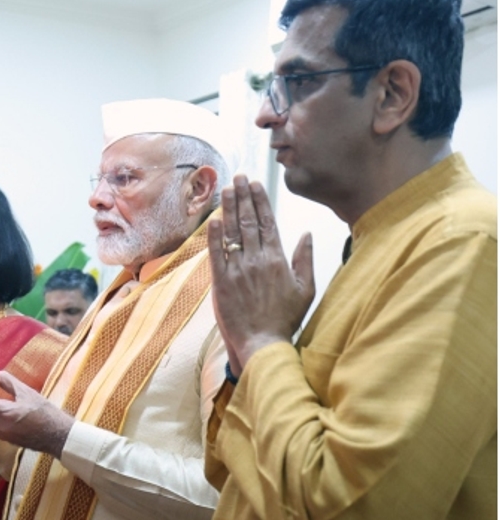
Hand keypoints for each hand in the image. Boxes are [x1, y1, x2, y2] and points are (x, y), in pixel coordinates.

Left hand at [208, 175, 315, 375]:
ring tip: (226, 189)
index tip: (255, 184)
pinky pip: (216, 254)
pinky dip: (215, 235)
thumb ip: (305, 259)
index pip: (269, 222)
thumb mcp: (306, 289)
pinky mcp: (221, 282)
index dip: (260, 201)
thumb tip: (306, 234)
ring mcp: (238, 270)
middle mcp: (258, 261)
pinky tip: (213, 218)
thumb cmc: (285, 318)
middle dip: (243, 197)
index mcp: (279, 260)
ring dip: (229, 208)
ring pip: (233, 233)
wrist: (263, 343)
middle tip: (238, 177)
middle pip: (250, 221)